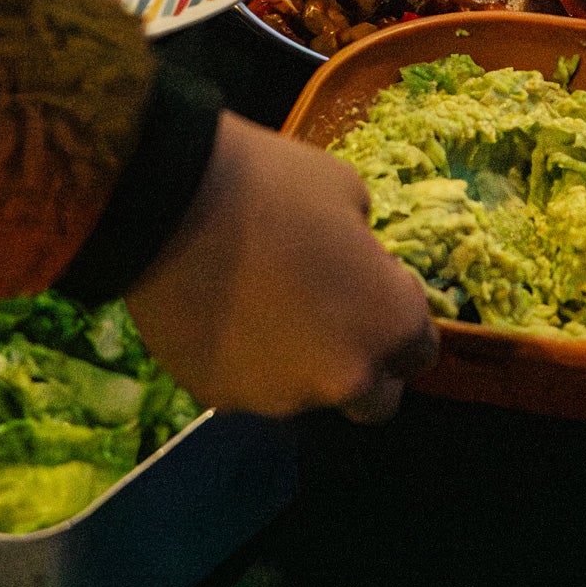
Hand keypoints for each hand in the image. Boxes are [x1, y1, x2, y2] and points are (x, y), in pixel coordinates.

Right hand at [123, 114, 438, 422]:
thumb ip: (365, 250)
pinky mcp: (219, 397)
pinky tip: (220, 312)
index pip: (420, 352)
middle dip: (362, 366)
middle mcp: (343, 377)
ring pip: (303, 393)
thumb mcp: (347, 193)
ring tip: (259, 306)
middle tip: (330, 320)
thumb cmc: (271, 185)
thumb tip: (355, 261)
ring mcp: (277, 396)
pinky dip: (242, 360)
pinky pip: (245, 385)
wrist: (165, 201)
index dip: (399, 321)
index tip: (374, 295)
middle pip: (373, 401)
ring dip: (297, 363)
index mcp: (388, 324)